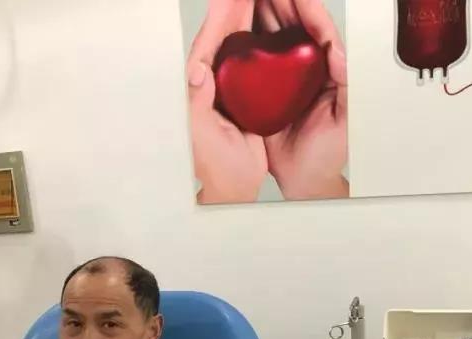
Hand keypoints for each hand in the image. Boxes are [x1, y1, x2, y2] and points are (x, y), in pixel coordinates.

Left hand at [187, 0, 267, 203]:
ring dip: (252, 12)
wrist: (233, 187)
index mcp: (201, 82)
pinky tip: (275, 23)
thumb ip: (196, 102)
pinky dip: (265, 34)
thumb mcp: (203, 135)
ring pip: (242, 37)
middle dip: (239, 3)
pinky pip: (257, 56)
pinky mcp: (250, 94)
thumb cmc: (217, 167)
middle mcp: (215, 78)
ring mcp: (233, 84)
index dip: (225, 9)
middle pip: (227, 29)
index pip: (212, 35)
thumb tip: (196, 71)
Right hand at [256, 0, 349, 199]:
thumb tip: (336, 50)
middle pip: (290, 24)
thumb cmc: (327, 153)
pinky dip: (243, 40)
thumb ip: (345, 82)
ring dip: (260, 11)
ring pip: (270, 35)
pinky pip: (251, 60)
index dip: (306, 6)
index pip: (317, 29)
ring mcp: (279, 77)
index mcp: (323, 69)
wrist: (302, 179)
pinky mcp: (259, 90)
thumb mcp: (344, 117)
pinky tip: (235, 25)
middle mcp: (300, 68)